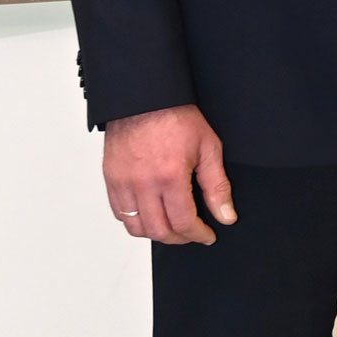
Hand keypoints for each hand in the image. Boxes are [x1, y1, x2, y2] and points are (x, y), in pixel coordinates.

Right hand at [103, 104, 234, 244]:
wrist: (146, 98)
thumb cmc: (177, 117)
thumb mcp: (208, 148)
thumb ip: (217, 186)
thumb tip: (226, 216)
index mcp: (170, 177)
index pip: (183, 222)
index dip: (198, 235)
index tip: (207, 236)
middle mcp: (142, 184)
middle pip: (158, 231)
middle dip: (179, 238)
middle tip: (192, 234)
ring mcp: (122, 183)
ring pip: (135, 227)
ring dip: (156, 233)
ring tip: (173, 227)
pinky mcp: (110, 179)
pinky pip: (119, 213)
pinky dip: (135, 221)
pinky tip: (150, 215)